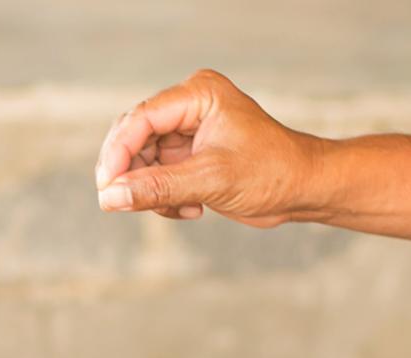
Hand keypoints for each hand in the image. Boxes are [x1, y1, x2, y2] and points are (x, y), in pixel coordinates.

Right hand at [95, 69, 317, 226]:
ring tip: (178, 207)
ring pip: (139, 161)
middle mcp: (188, 107)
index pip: (140, 119)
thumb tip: (110, 198)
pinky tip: (191, 209)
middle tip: (124, 203)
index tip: (107, 187)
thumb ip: (157, 188)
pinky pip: (153, 176)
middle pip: (132, 138)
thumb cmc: (272, 173)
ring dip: (149, 190)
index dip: (118, 153)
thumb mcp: (210, 181)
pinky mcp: (186, 155)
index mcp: (198, 94)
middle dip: (130, 174)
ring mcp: (185, 131)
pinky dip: (162, 198)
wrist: (304, 189)